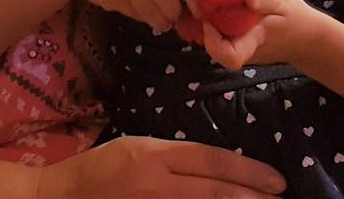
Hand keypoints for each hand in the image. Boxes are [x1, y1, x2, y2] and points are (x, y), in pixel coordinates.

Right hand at [36, 136, 286, 198]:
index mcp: (153, 155)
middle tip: (281, 198)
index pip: (210, 160)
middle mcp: (155, 184)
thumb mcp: (137, 149)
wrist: (61, 197)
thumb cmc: (100, 167)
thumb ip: (172, 158)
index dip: (247, 170)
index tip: (276, 179)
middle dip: (253, 196)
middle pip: (215, 191)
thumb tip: (216, 169)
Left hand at [202, 0, 320, 68]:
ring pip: (212, 38)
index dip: (212, 40)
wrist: (307, 37)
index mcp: (253, 42)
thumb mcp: (285, 3)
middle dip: (200, 23)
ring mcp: (238, 47)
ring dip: (206, 19)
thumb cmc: (297, 18)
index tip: (209, 16)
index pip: (228, 56)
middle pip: (211, 46)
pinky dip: (214, 18)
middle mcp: (241, 48)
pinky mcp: (237, 42)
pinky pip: (219, 33)